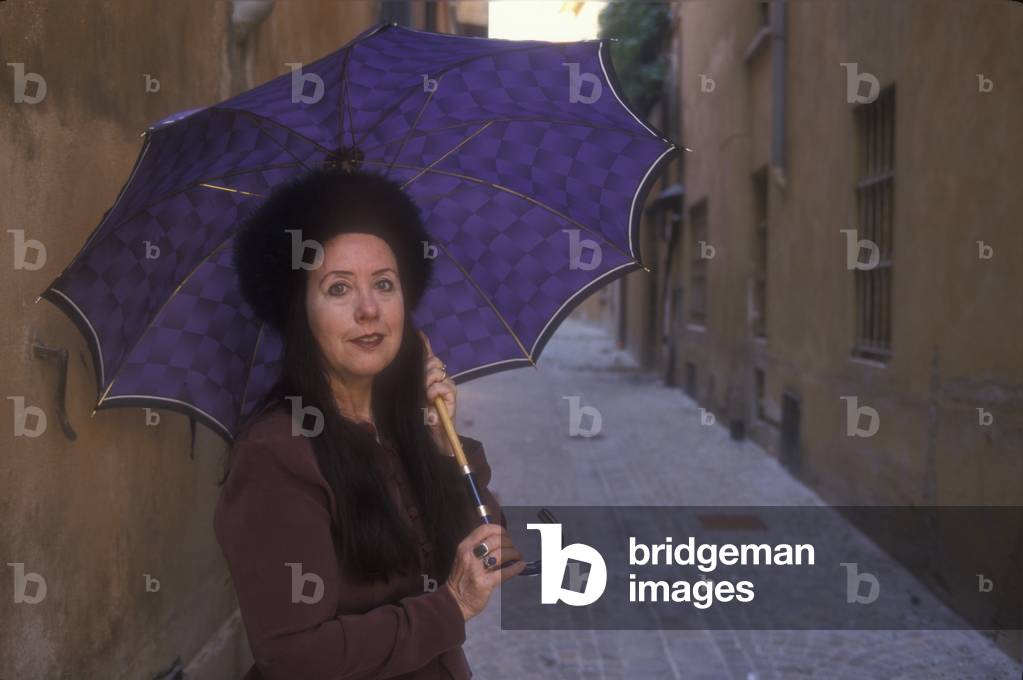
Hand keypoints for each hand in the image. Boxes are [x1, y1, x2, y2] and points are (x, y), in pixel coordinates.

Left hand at [419, 330, 455, 456]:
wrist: (429, 439)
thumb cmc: (416, 418)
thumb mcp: (407, 394)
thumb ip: (409, 378)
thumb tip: (405, 359)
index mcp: (428, 379)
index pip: (428, 357)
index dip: (425, 345)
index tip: (419, 335)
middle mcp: (439, 381)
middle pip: (434, 362)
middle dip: (425, 367)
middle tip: (420, 382)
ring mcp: (446, 389)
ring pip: (438, 372)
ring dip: (429, 380)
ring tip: (424, 393)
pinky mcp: (451, 399)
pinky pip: (445, 386)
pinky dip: (436, 390)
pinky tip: (430, 398)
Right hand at [444, 523, 524, 620]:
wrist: (454, 601)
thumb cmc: (461, 578)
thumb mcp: (463, 557)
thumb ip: (477, 547)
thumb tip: (500, 539)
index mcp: (464, 547)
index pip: (484, 529)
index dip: (499, 529)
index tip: (505, 534)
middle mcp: (470, 555)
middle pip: (496, 540)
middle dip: (509, 543)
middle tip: (513, 548)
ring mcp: (477, 570)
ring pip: (502, 554)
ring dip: (514, 554)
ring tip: (517, 557)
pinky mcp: (485, 583)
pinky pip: (505, 572)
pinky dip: (516, 568)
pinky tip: (520, 566)